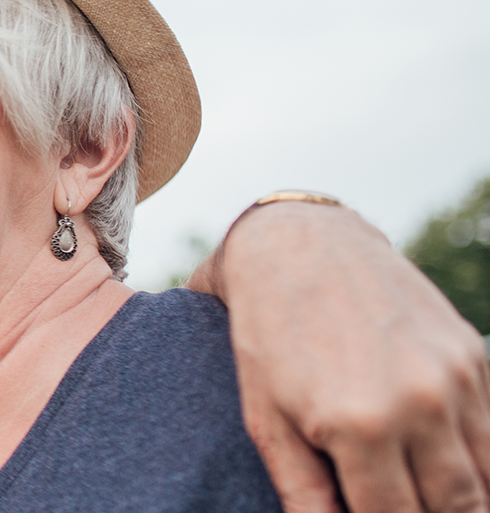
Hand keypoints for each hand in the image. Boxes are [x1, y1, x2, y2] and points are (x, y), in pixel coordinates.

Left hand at [206, 201, 489, 512]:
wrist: (299, 247)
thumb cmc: (269, 338)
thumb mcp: (265, 419)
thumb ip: (303, 490)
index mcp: (359, 427)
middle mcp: (419, 405)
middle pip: (455, 507)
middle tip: (406, 510)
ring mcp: (454, 379)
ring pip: (484, 478)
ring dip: (465, 500)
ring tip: (432, 501)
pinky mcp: (473, 356)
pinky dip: (481, 463)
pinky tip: (454, 475)